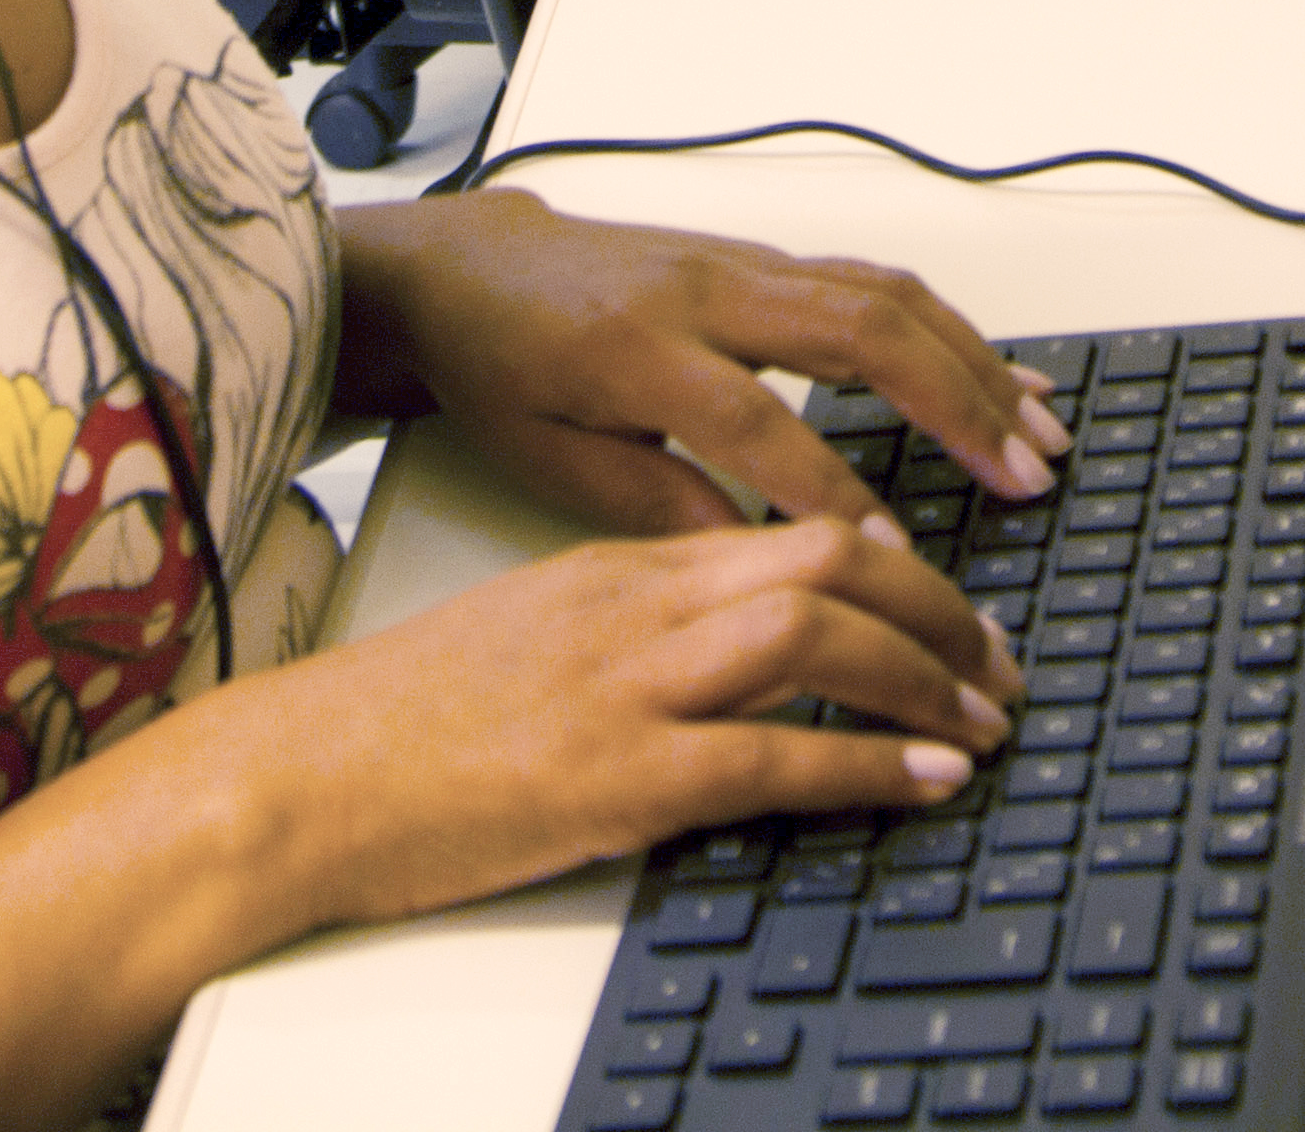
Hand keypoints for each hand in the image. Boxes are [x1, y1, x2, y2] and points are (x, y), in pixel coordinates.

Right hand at [217, 513, 1025, 932]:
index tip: (951, 604)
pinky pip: (772, 753)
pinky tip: (925, 779)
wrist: (302, 773)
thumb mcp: (536, 631)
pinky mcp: (616, 773)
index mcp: (621, 566)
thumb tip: (728, 634)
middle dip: (941, 611)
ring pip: (816, 635)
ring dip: (927, 677)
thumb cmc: (406, 717)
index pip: (792, 526)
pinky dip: (868, 763)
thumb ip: (635, 621)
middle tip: (1003, 662)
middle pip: (830, 564)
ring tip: (990, 717)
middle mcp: (638, 606)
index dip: (895, 560)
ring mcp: (629, 684)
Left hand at [337, 192, 1071, 534]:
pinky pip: (874, 282)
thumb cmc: (501, 370)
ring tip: (1042, 432)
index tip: (899, 564)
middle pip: (859, 332)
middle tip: (1025, 478)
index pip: (760, 427)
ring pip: (884, 296)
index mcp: (640, 353)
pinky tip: (1000, 371)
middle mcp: (705, 292)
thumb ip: (657, 508)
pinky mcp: (761, 259)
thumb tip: (762, 564)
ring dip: (975, 362)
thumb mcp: (551, 462)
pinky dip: (948, 327)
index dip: (834, 496)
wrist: (467, 269)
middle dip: (956, 407)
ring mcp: (741, 265)